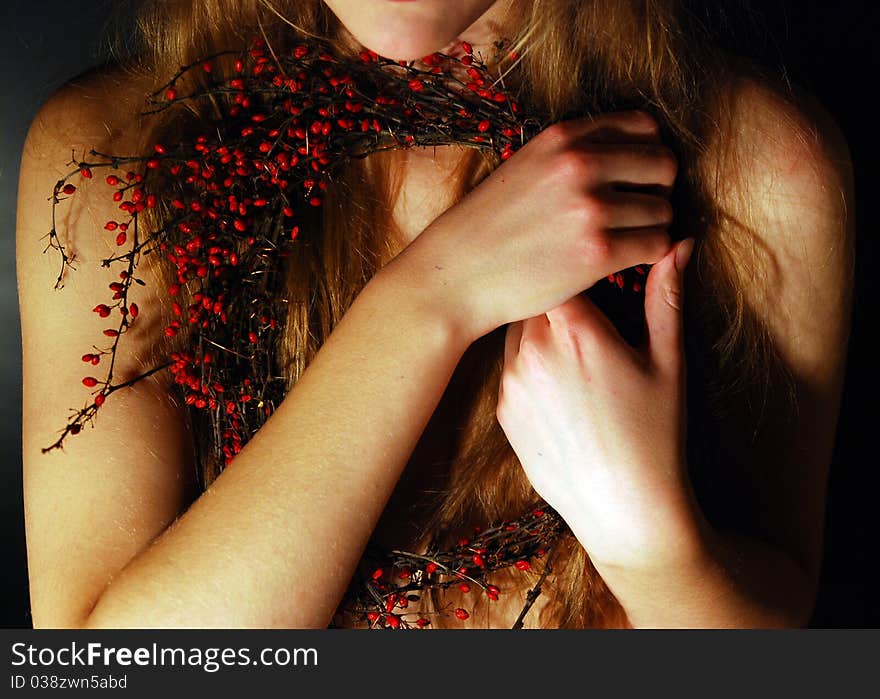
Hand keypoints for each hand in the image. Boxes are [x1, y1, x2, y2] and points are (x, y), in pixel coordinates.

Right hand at [385, 111, 677, 342]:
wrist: (454, 276)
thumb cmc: (485, 229)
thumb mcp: (524, 168)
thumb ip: (571, 155)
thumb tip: (625, 157)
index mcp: (563, 137)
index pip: (644, 128)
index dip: (648, 155)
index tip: (637, 180)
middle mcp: (581, 164)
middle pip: (663, 166)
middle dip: (658, 191)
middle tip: (638, 215)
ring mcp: (591, 207)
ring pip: (664, 209)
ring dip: (652, 227)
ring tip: (626, 241)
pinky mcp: (597, 252)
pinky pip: (656, 245)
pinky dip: (649, 254)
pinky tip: (624, 261)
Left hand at [495, 238, 706, 570]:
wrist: (622, 506)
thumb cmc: (654, 434)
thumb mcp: (667, 361)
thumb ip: (666, 296)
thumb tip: (679, 245)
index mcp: (576, 330)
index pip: (564, 270)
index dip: (579, 267)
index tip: (595, 275)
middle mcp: (533, 350)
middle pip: (534, 298)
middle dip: (557, 296)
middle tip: (586, 312)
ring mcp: (511, 382)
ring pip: (516, 330)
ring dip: (539, 329)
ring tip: (573, 352)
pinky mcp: (503, 410)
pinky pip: (509, 367)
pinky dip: (528, 363)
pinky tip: (560, 385)